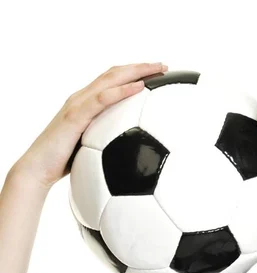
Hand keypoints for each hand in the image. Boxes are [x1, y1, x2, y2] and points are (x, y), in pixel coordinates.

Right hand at [12, 62, 168, 188]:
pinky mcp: (75, 116)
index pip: (112, 80)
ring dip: (136, 72)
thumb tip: (131, 148)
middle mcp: (82, 98)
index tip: (157, 72)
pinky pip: (102, 99)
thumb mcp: (93, 146)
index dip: (134, 72)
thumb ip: (108, 139)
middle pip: (115, 74)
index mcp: (87, 103)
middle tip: (164, 66)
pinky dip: (122, 91)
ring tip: (157, 69)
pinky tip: (139, 87)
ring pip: (110, 80)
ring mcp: (78, 105)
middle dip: (140, 67)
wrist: (38, 168)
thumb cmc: (65, 160)